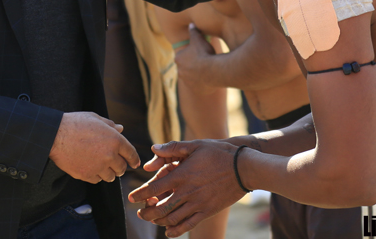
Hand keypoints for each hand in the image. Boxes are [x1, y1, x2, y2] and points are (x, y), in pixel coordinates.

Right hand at [49, 112, 139, 183]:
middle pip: (121, 168)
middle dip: (120, 167)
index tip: (135, 164)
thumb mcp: (95, 119)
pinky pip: (97, 180)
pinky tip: (91, 169)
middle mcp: (109, 155)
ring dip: (108, 173)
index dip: (134, 160)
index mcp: (115, 140)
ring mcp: (98, 167)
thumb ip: (110, 125)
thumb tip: (121, 128)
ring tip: (103, 167)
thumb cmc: (75, 123)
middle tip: (116, 165)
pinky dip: (96, 176)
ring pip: (110, 177)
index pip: (131, 154)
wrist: (56, 135)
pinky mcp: (86, 175)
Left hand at [130, 140, 247, 237]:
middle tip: (140, 212)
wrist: (244, 168)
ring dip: (158, 221)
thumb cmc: (219, 152)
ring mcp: (197, 204)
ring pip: (172, 218)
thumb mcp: (196, 145)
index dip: (140, 194)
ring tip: (152, 218)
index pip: (154, 188)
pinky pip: (188, 225)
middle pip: (160, 208)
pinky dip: (175, 230)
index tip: (131, 197)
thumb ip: (173, 147)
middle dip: (146, 212)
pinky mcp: (207, 211)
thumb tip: (153, 149)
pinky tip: (168, 231)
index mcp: (182, 175)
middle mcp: (187, 192)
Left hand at [173, 25, 215, 91]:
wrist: (213, 70)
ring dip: (198, 74)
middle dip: (193, 65)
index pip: (183, 56)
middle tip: (204, 61)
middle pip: (186, 67)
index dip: (191, 53)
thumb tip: (191, 24)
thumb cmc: (204, 53)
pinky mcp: (196, 90)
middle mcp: (180, 72)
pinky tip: (211, 78)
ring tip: (208, 70)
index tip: (199, 52)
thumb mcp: (198, 39)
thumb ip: (193, 31)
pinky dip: (203, 83)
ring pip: (192, 77)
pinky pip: (199, 86)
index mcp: (178, 59)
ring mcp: (187, 82)